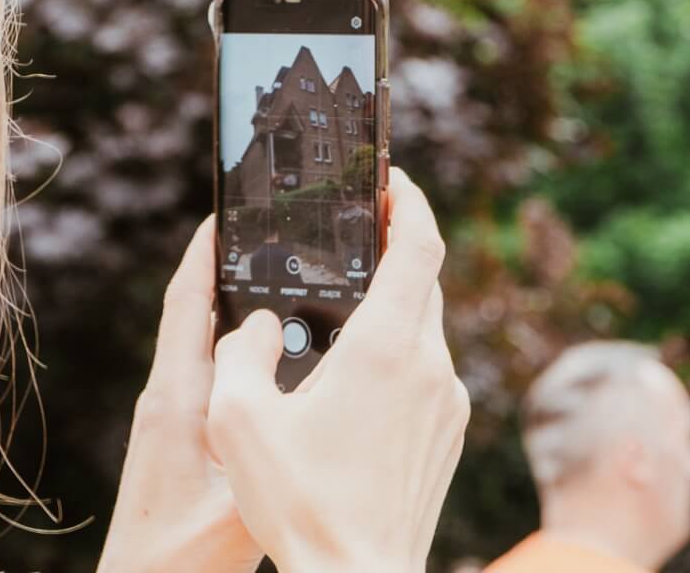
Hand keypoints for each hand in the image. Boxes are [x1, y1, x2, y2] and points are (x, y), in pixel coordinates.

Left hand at [98, 216, 260, 572]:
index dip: (205, 252)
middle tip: (276, 237)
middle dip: (232, 271)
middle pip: (200, 314)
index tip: (226, 211)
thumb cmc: (178, 560)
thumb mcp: (237, 501)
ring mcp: (174, 420)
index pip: (186, 303)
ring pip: (211, 346)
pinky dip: (246, 356)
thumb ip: (262, 436)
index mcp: (177, 399)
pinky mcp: (183, 441)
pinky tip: (282, 364)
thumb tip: (288, 372)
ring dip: (242, 314)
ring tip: (291, 289)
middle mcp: (170, 398)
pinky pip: (218, 377)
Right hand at [208, 168, 469, 572]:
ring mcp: (448, 403)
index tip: (392, 182)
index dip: (410, 202)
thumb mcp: (240, 423)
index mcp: (388, 348)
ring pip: (426, 332)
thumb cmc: (302, 505)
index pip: (419, 245)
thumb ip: (240, 355)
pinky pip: (429, 375)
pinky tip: (357, 385)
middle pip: (423, 283)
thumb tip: (252, 326)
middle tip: (357, 240)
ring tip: (344, 319)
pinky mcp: (449, 435)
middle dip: (392, 255)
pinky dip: (400, 359)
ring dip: (393, 312)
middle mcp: (431, 367)